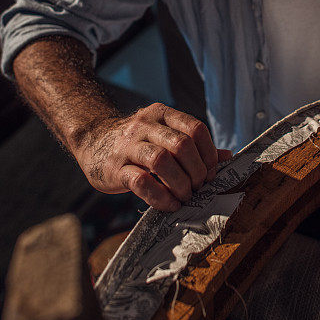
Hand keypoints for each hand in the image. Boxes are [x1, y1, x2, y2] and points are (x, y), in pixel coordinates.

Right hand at [74, 103, 231, 210]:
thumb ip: (193, 144)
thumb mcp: (163, 134)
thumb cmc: (136, 142)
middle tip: (198, 187)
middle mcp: (144, 126)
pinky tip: (169, 204)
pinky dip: (160, 196)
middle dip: (196, 171)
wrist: (92, 141)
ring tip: (185, 197)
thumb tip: (227, 156)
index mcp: (161, 114)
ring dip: (180, 184)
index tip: (210, 173)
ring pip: (161, 161)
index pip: (195, 129)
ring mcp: (128, 146)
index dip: (208, 153)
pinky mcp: (114, 169)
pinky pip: (141, 182)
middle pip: (181, 145)